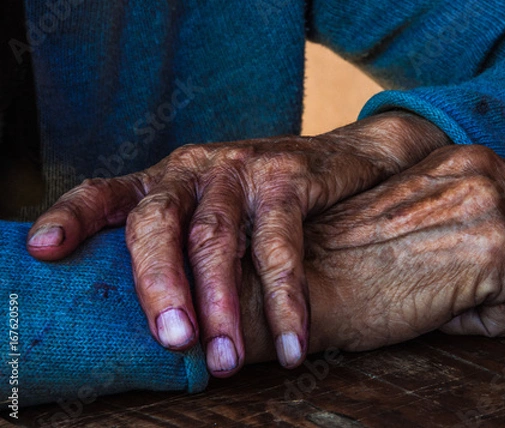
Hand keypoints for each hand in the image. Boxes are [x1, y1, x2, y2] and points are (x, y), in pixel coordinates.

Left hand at [26, 111, 449, 375]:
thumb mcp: (212, 210)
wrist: (336, 161)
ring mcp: (240, 170)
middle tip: (173, 342)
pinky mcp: (286, 177)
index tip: (44, 250)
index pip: (105, 192)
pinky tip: (290, 343)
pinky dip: (286, 300)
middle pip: (159, 222)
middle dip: (159, 285)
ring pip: (218, 238)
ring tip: (225, 361)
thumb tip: (158, 319)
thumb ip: (182, 246)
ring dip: (222, 304)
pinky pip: (282, 246)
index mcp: (164, 180)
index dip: (72, 218)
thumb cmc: (261, 202)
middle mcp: (193, 169)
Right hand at [250, 145, 504, 353]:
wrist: (308, 283)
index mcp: (467, 156)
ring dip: (495, 298)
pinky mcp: (491, 252)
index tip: (481, 262)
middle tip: (460, 278)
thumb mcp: (421, 215)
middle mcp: (483, 167)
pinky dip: (475, 325)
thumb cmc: (356, 261)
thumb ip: (477, 206)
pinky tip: (426, 304)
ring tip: (433, 285)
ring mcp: (489, 205)